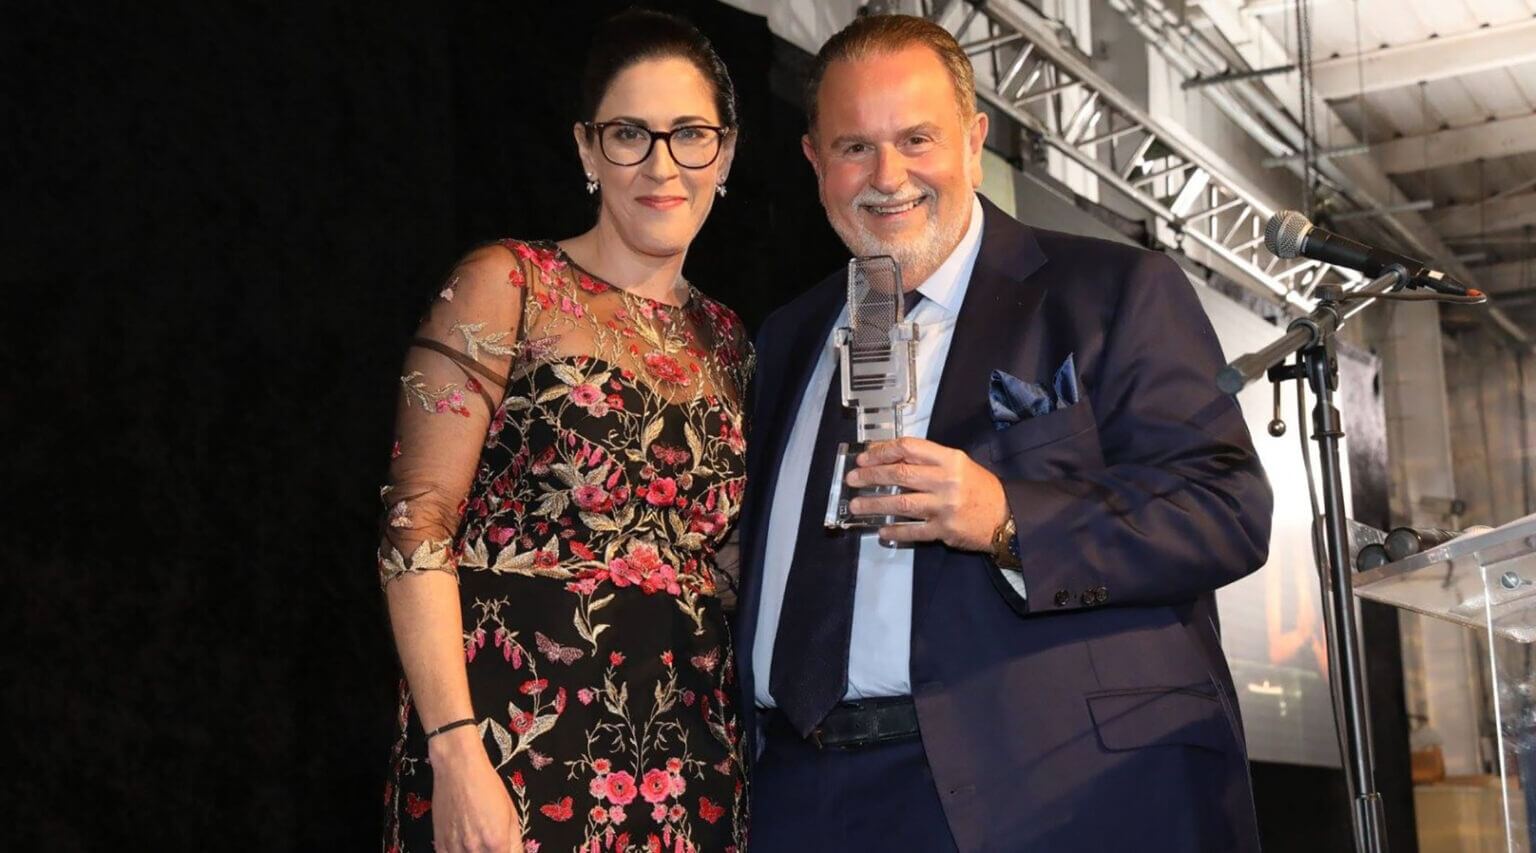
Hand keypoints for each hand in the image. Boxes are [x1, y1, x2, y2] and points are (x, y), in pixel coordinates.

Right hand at [427, 726, 523, 852]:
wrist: (458, 769)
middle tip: (492, 846)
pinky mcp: (440, 844)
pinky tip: (465, 845)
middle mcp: (475, 849)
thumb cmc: (488, 786)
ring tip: (479, 844)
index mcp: (496, 842)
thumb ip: (515, 843)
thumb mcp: (511, 814)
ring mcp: (455, 848)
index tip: (504, 849)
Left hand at [845, 437, 1007, 550]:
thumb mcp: (958, 465)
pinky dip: (895, 531)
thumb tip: (889, 459)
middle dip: (871, 476)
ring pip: (901, 502)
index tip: (864, 457)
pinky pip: (913, 531)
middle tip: (852, 480)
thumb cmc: (979, 488)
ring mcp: (944, 506)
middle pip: (900, 473)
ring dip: (874, 504)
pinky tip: (881, 530)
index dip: (882, 451)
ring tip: (856, 506)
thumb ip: (928, 461)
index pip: (909, 447)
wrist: (1007, 516)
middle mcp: (946, 480)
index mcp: (949, 459)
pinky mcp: (945, 530)